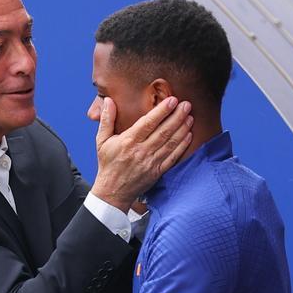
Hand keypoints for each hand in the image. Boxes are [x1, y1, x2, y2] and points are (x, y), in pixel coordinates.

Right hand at [91, 97, 192, 211]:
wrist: (112, 192)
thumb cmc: (107, 164)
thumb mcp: (101, 141)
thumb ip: (106, 119)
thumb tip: (108, 100)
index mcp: (128, 141)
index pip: (148, 123)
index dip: (162, 111)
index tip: (172, 100)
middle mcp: (141, 151)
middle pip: (163, 131)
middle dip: (177, 117)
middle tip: (187, 105)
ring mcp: (151, 162)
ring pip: (170, 143)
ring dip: (182, 129)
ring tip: (190, 117)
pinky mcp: (157, 172)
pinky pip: (173, 157)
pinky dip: (182, 146)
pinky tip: (189, 135)